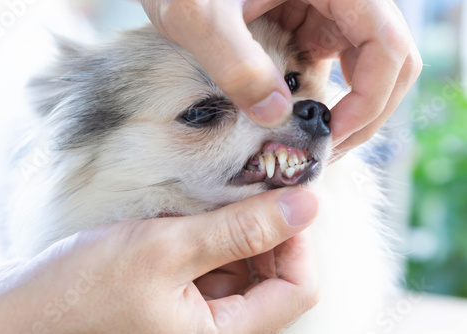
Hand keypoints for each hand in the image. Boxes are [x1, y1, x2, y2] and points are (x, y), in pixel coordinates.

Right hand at [0, 188, 318, 332]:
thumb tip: (306, 205)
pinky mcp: (185, 296)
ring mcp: (203, 313)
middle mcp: (219, 329)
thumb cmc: (86, 288)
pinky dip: (216, 234)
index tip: (280, 198)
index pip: (297, 289)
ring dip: (239, 229)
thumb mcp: (167, 249)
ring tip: (213, 202)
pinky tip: (194, 216)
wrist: (28, 309)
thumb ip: (239, 229)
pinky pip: (219, 262)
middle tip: (248, 188)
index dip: (297, 240)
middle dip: (268, 230)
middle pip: (276, 277)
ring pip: (249, 266)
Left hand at [140, 0, 421, 154]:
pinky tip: (292, 118)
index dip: (370, 98)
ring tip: (312, 143)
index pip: (386, 44)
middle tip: (327, 152)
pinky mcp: (306, 23)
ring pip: (364, 66)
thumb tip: (276, 117)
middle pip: (387, 60)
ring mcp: (324, 9)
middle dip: (365, 112)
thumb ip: (235, 64)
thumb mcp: (197, 16)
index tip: (331, 136)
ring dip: (347, 109)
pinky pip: (331, 63)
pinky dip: (321, 96)